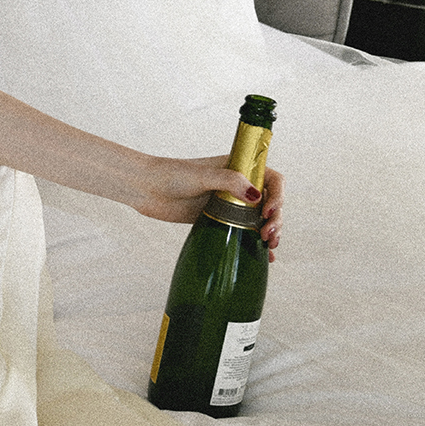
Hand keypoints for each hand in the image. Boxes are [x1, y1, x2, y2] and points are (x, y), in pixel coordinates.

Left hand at [135, 156, 284, 259]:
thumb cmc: (171, 175)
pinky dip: (256, 244)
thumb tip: (256, 195)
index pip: (271, 179)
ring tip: (270, 247)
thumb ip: (229, 182)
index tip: (268, 210)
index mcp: (239, 168)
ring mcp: (229, 204)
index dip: (277, 195)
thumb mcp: (202, 175)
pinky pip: (244, 232)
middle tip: (268, 235)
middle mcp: (238, 186)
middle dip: (275, 219)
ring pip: (260, 219)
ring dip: (270, 232)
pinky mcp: (219, 220)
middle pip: (270, 202)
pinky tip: (265, 257)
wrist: (146, 189)